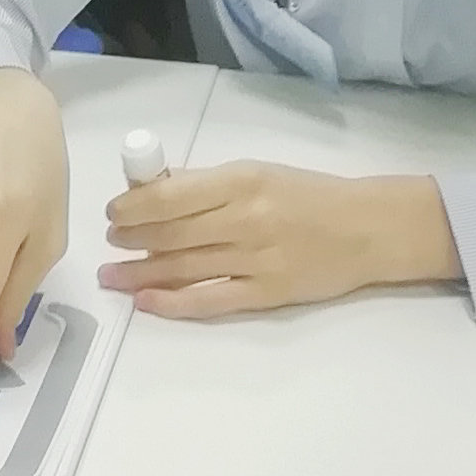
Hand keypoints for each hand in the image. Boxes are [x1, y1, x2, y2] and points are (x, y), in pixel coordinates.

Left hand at [99, 162, 457, 319]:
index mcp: (242, 180)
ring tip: (111, 276)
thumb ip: (209, 184)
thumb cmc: (309, 194)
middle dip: (130, 240)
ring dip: (139, 274)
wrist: (366, 229)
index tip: (113, 212)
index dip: (133, 206)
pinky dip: (173, 303)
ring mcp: (255, 260)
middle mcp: (245, 219)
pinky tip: (147, 303)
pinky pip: (209, 300)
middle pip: (171, 233)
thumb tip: (155, 193)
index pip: (171, 195)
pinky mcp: (266, 294)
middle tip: (109, 244)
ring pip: (183, 267)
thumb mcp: (258, 172)